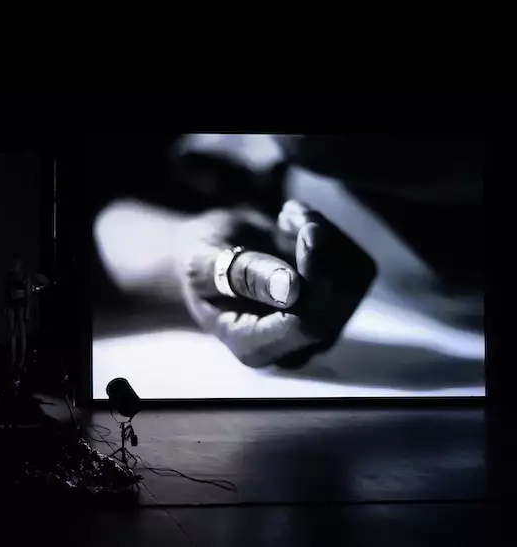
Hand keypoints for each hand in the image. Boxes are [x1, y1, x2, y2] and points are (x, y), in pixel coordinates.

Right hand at [176, 200, 374, 367]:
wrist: (213, 252)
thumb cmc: (201, 259)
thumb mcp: (204, 263)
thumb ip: (241, 276)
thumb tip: (290, 289)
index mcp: (254, 346)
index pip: (308, 324)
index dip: (316, 279)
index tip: (306, 232)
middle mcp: (293, 346)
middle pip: (337, 304)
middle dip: (323, 249)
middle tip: (290, 213)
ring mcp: (321, 327)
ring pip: (353, 282)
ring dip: (328, 236)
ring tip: (289, 215)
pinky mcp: (339, 303)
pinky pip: (359, 268)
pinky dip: (336, 236)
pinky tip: (301, 225)